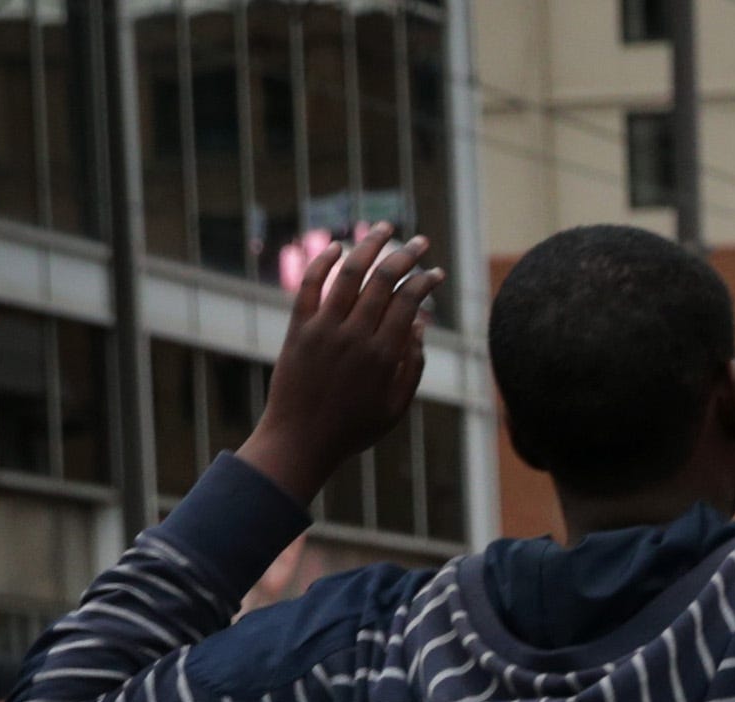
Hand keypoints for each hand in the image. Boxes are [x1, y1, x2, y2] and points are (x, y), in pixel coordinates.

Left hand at [238, 225, 445, 506]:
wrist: (300, 440)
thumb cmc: (353, 429)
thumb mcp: (396, 407)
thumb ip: (412, 366)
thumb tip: (420, 326)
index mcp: (383, 355)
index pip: (408, 302)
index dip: (425, 282)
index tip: (436, 273)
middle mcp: (355, 335)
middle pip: (383, 280)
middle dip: (406, 255)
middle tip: (419, 241)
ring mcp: (324, 328)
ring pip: (349, 273)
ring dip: (369, 246)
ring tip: (384, 229)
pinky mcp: (299, 328)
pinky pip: (310, 285)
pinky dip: (322, 261)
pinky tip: (336, 247)